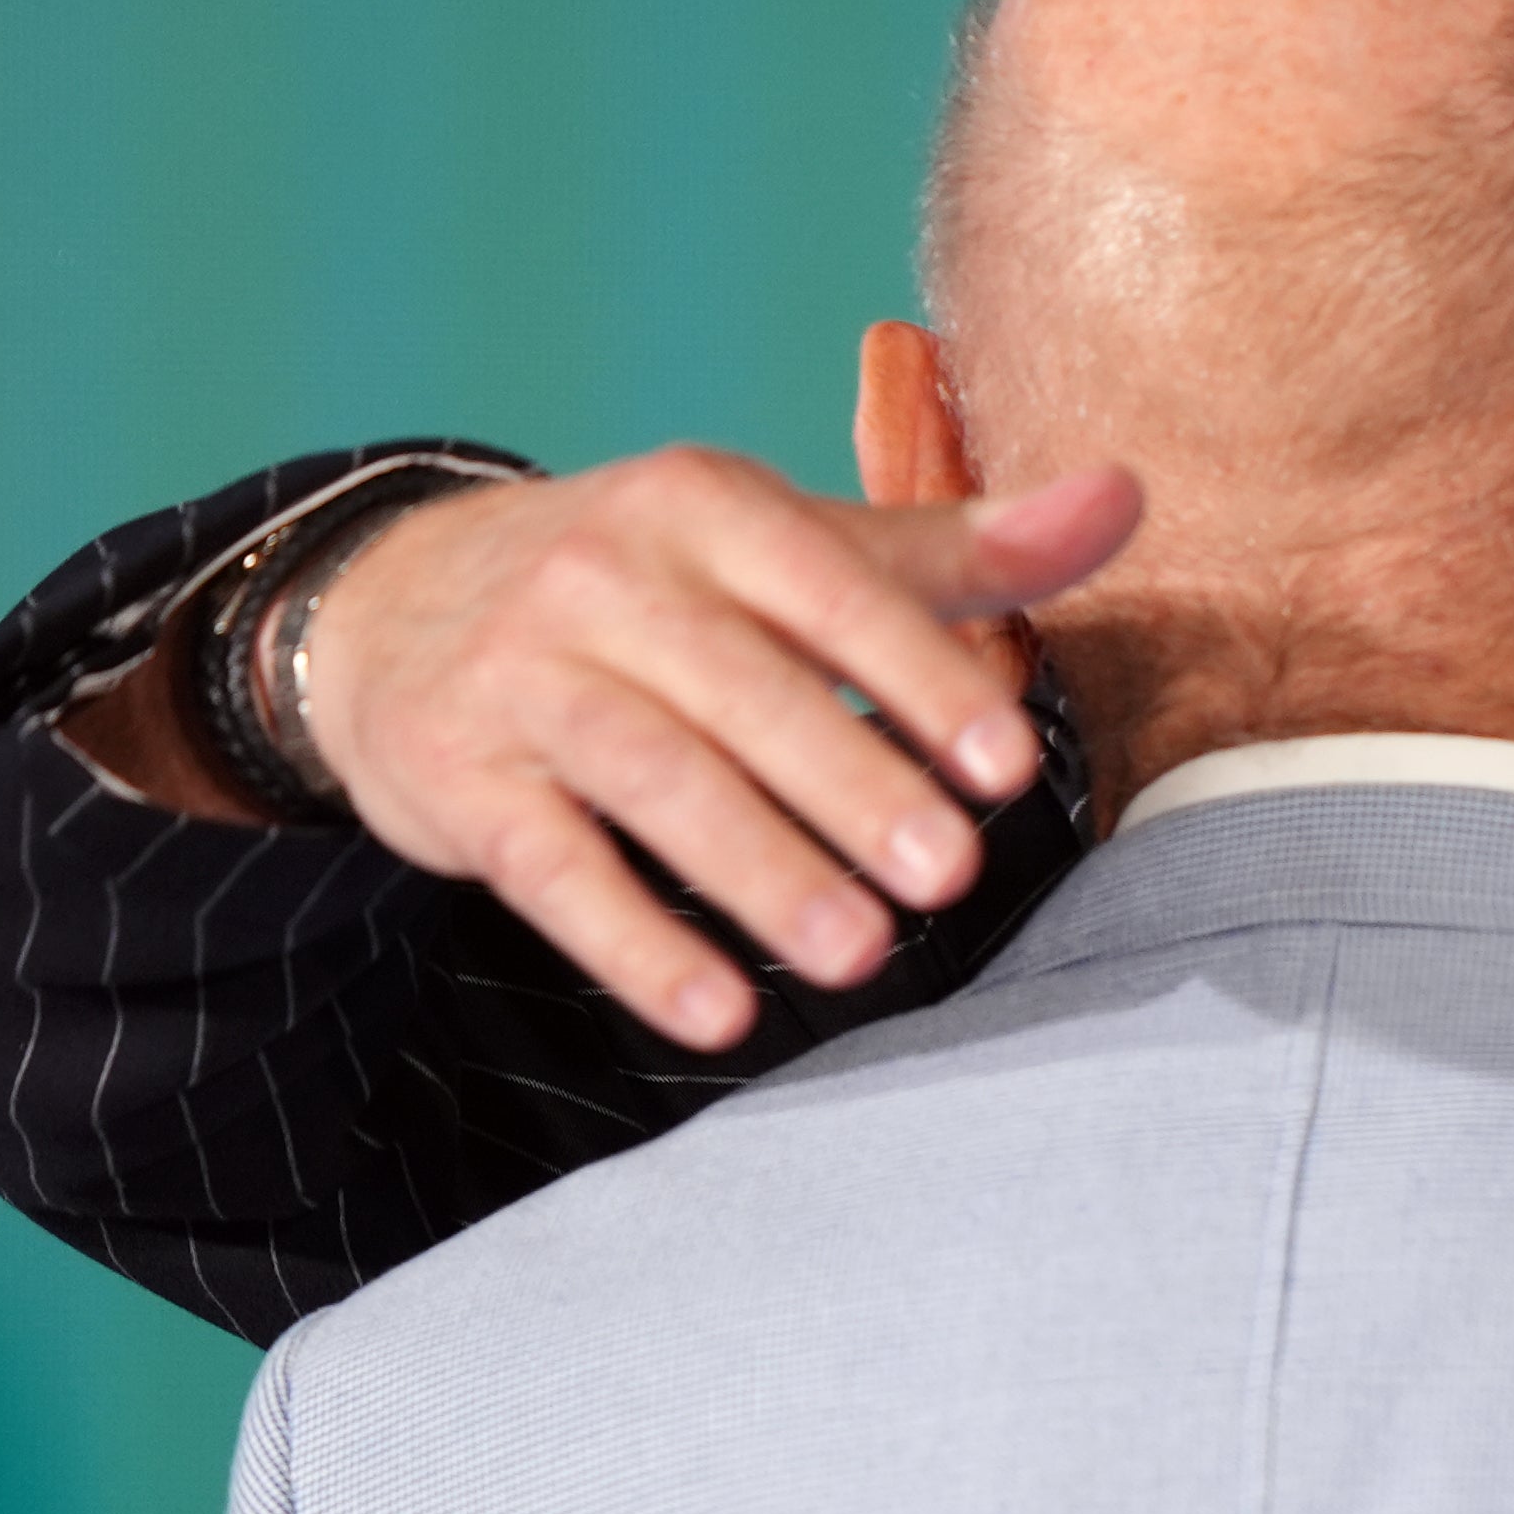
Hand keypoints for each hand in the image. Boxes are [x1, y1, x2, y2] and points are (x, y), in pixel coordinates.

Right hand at [284, 447, 1139, 1051]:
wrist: (388, 604)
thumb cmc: (644, 585)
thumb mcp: (787, 545)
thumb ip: (956, 549)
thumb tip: (1125, 498)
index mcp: (704, 505)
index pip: (825, 587)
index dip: (919, 674)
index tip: (1006, 765)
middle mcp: (604, 576)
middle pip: (742, 691)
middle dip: (851, 785)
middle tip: (952, 877)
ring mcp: (521, 676)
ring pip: (650, 776)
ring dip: (756, 870)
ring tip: (855, 955)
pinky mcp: (456, 776)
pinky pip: (550, 867)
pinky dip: (633, 942)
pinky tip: (714, 1015)